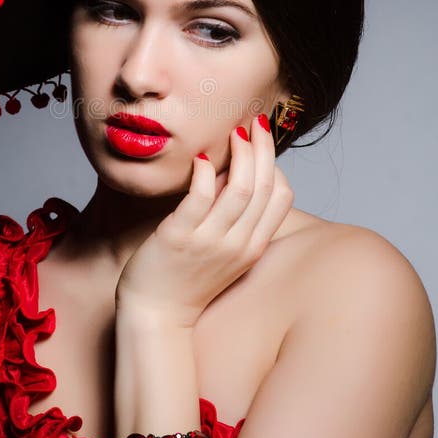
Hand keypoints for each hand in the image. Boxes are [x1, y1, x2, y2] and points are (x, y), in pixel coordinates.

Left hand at [115, 114, 293, 328]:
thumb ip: (236, 218)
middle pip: (264, 186)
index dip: (276, 163)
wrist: (156, 315)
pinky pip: (200, 197)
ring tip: (233, 132)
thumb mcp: (225, 252)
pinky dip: (205, 172)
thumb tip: (237, 172)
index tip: (262, 141)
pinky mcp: (179, 238)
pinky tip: (201, 158)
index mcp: (253, 247)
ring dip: (240, 153)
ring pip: (240, 188)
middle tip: (254, 122)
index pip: (282, 197)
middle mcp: (237, 244)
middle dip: (263, 148)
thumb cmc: (188, 279)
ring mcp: (209, 242)